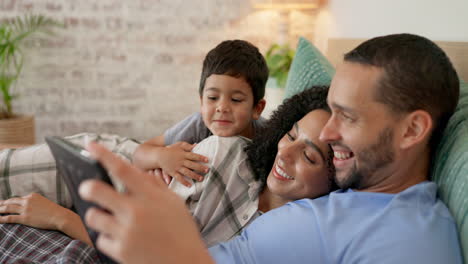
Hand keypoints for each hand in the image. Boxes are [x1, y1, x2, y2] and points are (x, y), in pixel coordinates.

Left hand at [0, 193, 65, 229]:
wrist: (60, 216)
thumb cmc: (55, 211)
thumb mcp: (44, 202)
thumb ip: (36, 203)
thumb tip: (31, 207)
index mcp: (33, 196)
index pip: (18, 198)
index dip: (9, 201)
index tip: (4, 203)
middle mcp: (28, 200)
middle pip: (10, 201)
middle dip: (2, 204)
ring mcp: (26, 209)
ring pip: (8, 208)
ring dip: (0, 210)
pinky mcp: (25, 218)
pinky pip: (10, 218)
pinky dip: (2, 218)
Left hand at [79, 142, 212, 263]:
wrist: (186, 263)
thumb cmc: (181, 230)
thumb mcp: (173, 203)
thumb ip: (153, 185)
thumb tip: (133, 171)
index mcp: (150, 196)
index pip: (122, 169)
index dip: (103, 154)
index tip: (90, 143)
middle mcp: (136, 212)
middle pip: (95, 190)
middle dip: (87, 186)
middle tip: (87, 187)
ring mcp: (126, 232)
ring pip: (94, 216)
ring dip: (99, 215)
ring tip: (110, 218)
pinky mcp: (120, 251)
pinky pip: (101, 239)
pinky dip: (109, 238)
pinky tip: (123, 239)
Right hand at [158, 142, 208, 186]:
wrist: (159, 155)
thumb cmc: (170, 150)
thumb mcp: (179, 145)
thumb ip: (187, 146)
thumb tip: (196, 145)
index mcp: (183, 154)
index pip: (194, 156)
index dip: (200, 158)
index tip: (207, 160)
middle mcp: (181, 161)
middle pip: (192, 164)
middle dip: (200, 168)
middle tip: (207, 170)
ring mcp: (177, 167)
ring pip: (187, 172)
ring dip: (194, 175)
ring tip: (201, 178)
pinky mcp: (173, 172)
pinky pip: (179, 178)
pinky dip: (184, 182)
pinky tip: (190, 185)